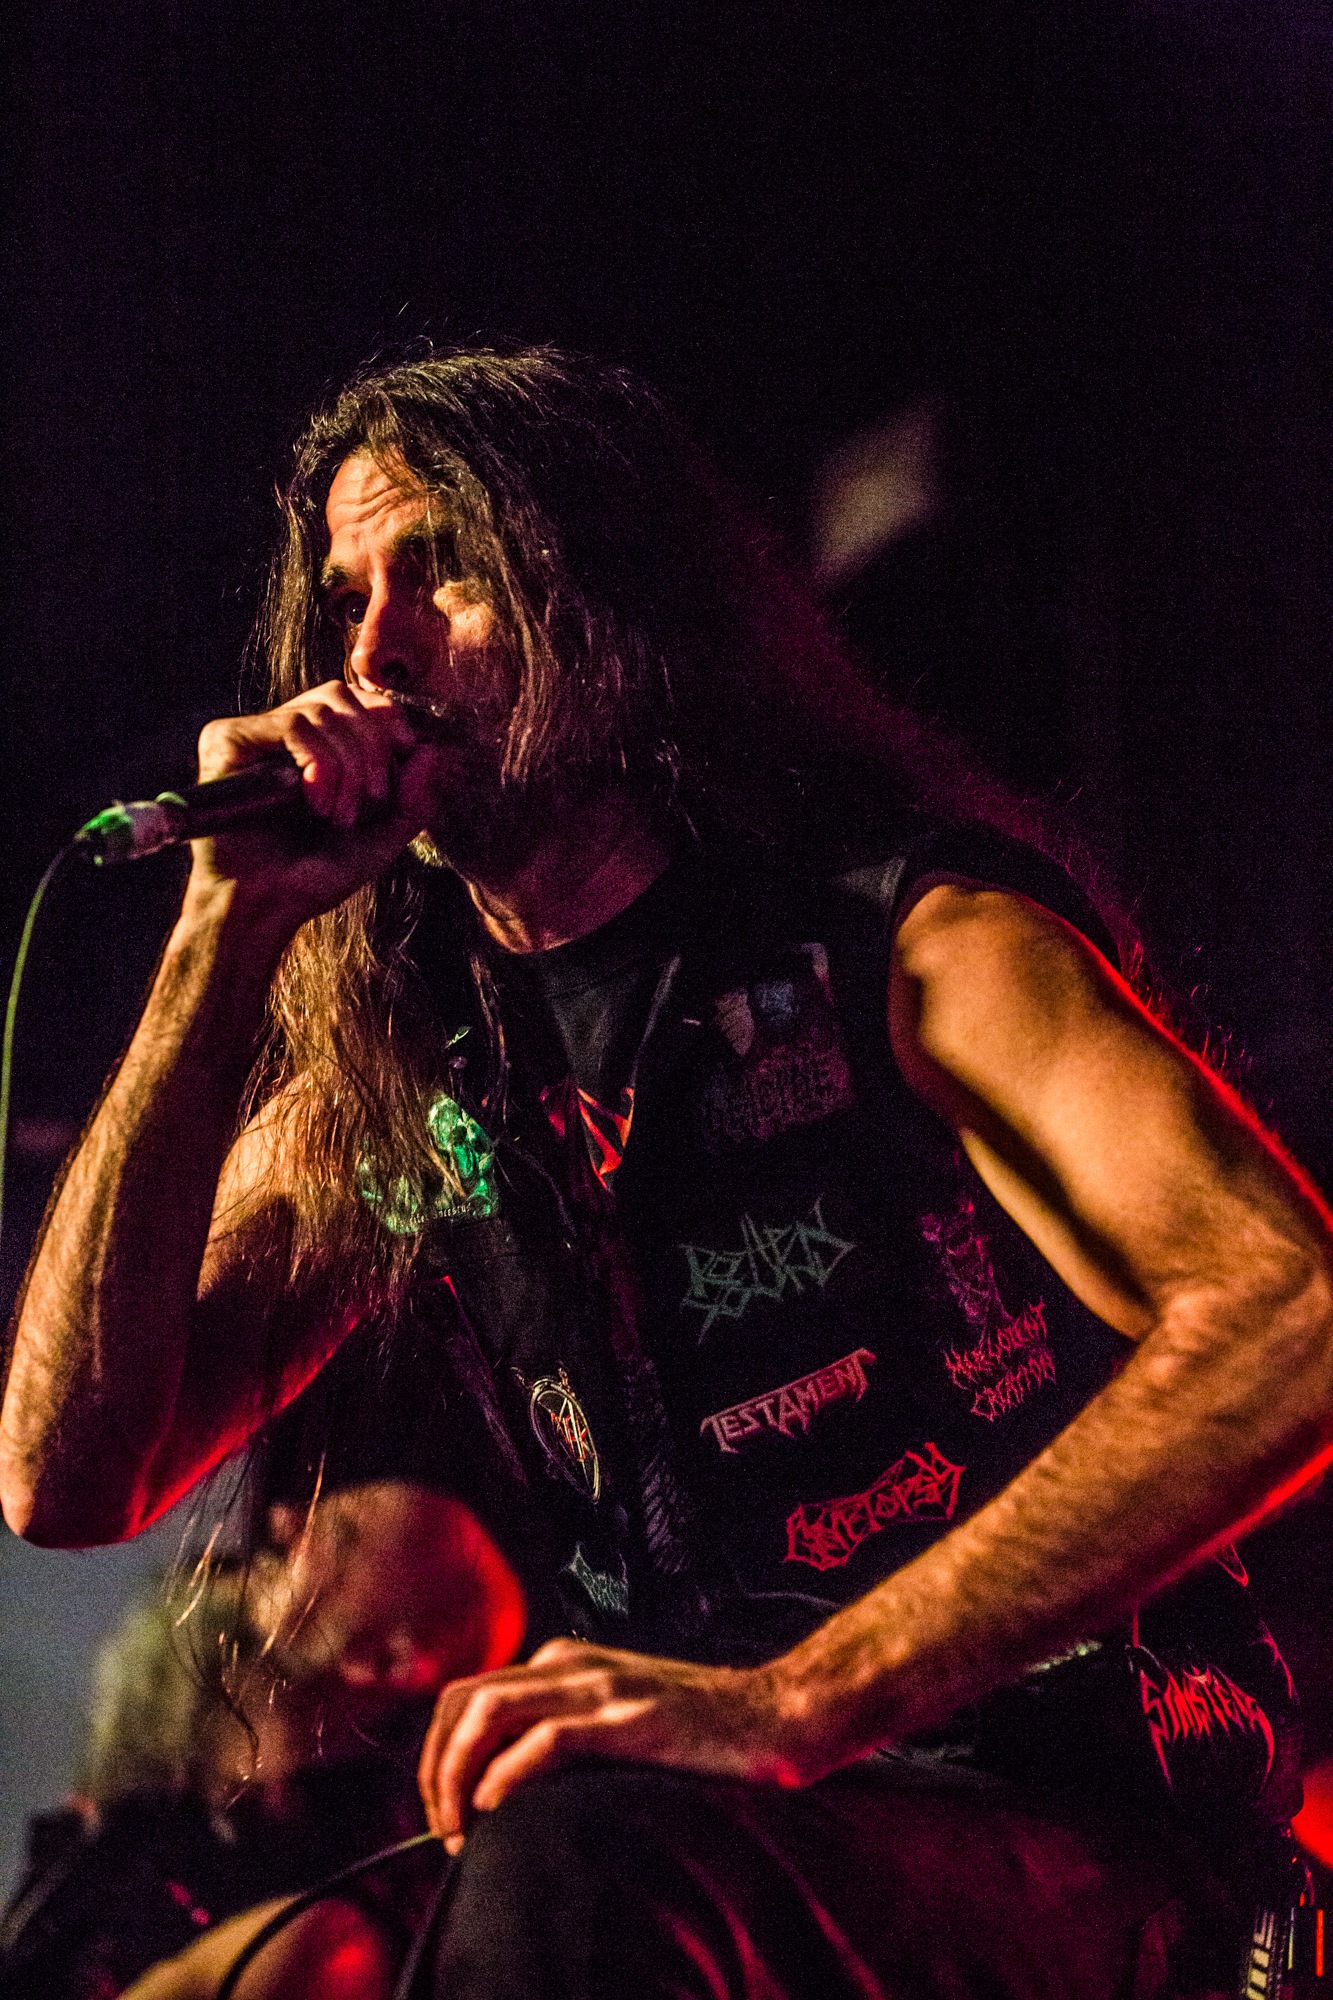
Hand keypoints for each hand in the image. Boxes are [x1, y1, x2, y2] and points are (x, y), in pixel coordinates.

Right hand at [185, 680, 440, 932]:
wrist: (266, 905)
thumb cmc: (316, 875)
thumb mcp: (381, 839)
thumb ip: (413, 800)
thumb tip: (431, 751)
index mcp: (320, 744)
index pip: (359, 700)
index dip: (388, 719)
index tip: (406, 752)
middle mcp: (286, 732)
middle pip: (342, 697)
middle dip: (371, 746)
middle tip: (372, 800)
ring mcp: (256, 735)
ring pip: (320, 711)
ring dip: (346, 765)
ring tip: (337, 815)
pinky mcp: (227, 740)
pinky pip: (289, 725)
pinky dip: (317, 761)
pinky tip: (315, 801)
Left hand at [416, 1638, 814, 1852]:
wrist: (778, 1715)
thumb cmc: (703, 1731)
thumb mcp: (619, 1719)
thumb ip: (569, 1733)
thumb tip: (504, 1790)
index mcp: (565, 1664)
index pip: (467, 1694)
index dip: (439, 1753)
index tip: (443, 1812)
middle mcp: (572, 1665)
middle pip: (463, 1699)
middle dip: (434, 1765)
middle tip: (439, 1826)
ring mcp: (601, 1688)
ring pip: (488, 1711)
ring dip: (457, 1772)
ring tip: (458, 1826)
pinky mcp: (630, 1720)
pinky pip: (545, 1739)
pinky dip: (506, 1773)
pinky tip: (495, 1808)